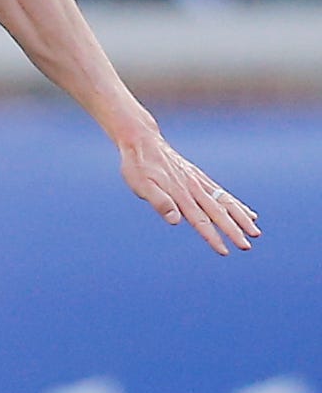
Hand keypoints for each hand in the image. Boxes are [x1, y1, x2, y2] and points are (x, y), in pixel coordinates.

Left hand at [119, 131, 260, 255]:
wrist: (142, 141)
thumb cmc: (137, 166)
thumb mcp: (141, 185)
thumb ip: (159, 202)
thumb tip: (175, 220)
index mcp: (180, 194)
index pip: (200, 220)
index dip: (212, 237)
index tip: (225, 251)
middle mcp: (194, 188)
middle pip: (218, 213)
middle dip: (234, 230)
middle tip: (247, 246)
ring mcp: (199, 182)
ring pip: (225, 202)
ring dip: (241, 218)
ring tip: (255, 231)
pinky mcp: (199, 178)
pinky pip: (222, 193)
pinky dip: (236, 204)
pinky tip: (247, 213)